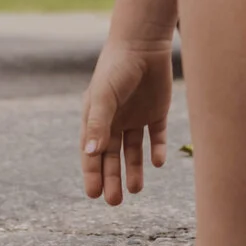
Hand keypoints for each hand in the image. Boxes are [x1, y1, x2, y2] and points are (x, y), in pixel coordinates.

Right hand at [81, 37, 171, 204]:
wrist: (144, 43)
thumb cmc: (117, 68)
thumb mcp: (103, 97)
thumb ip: (97, 124)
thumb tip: (89, 154)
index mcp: (96, 118)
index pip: (92, 152)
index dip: (92, 174)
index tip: (94, 195)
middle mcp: (114, 120)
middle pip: (112, 156)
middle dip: (112, 179)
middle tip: (115, 202)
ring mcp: (136, 117)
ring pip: (133, 151)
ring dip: (133, 170)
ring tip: (136, 189)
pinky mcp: (157, 112)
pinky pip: (155, 137)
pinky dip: (156, 151)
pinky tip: (156, 162)